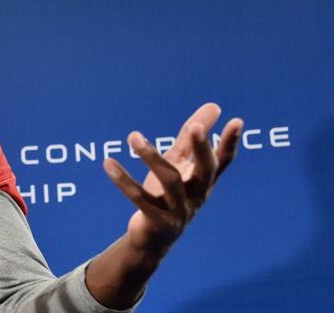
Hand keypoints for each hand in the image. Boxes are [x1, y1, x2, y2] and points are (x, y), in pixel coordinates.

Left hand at [103, 103, 243, 254]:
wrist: (151, 239)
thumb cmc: (167, 195)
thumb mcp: (179, 163)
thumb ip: (190, 137)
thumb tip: (215, 106)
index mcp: (204, 181)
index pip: (222, 161)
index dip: (230, 143)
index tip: (237, 121)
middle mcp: (197, 196)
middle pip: (205, 171)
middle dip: (202, 149)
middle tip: (195, 127)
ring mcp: (180, 211)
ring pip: (170, 181)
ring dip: (151, 156)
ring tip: (133, 136)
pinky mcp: (158, 222)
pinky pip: (140, 199)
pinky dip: (123, 181)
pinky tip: (108, 163)